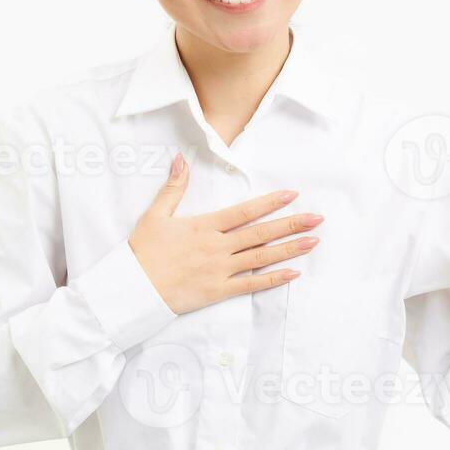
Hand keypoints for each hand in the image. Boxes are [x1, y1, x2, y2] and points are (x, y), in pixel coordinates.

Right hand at [129, 152, 322, 313]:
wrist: (133, 289)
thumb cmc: (142, 252)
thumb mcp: (155, 215)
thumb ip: (173, 187)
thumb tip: (181, 158)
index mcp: (204, 226)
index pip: (244, 212)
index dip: (270, 203)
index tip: (292, 195)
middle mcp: (217, 247)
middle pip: (260, 233)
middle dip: (291, 224)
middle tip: (317, 218)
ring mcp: (220, 270)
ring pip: (261, 257)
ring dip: (289, 249)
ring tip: (313, 241)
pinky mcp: (218, 291)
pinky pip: (251, 285)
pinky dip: (273, 279)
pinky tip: (293, 273)